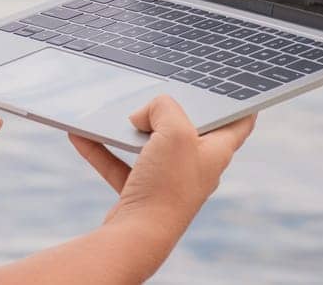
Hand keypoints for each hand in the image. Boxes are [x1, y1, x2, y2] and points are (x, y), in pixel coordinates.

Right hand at [69, 96, 254, 245]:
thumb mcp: (175, 131)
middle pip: (188, 129)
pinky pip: (120, 163)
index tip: (237, 86)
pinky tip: (80, 134)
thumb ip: (165, 108)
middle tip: (160, 91)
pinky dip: (102, 149)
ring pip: (150, 145)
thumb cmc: (167, 186)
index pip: (239, 122)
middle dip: (171, 110)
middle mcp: (195, 167)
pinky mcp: (141, 192)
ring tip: (114, 111)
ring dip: (129, 129)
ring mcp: (167, 180)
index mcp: (215, 152)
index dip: (242, 102)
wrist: (137, 236)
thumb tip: (143, 115)